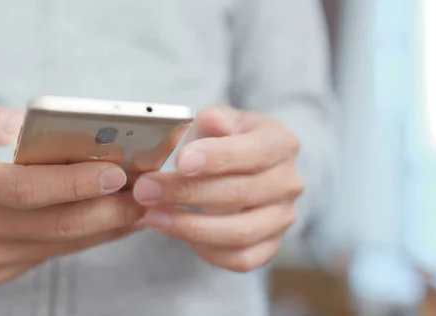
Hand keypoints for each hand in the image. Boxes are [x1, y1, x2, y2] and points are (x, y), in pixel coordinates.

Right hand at [0, 100, 144, 284]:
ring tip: (144, 204)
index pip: (27, 188)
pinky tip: (117, 221)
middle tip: (148, 191)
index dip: (76, 182)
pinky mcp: (1, 270)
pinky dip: (91, 237)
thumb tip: (24, 124)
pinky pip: (56, 254)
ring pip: (63, 242)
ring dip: (109, 225)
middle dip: (109, 209)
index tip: (118, 171)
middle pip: (56, 223)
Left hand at [133, 106, 302, 271]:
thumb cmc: (225, 140)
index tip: (180, 161)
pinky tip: (177, 232)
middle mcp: (289, 182)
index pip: (254, 152)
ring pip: (240, 232)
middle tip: (146, 189)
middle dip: (187, 192)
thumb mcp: (216, 121)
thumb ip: (211, 121)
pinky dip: (207, 250)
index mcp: (281, 143)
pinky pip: (241, 259)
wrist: (240, 167)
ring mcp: (282, 218)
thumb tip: (210, 120)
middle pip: (240, 193)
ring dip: (190, 226)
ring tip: (152, 215)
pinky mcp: (271, 245)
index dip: (217, 158)